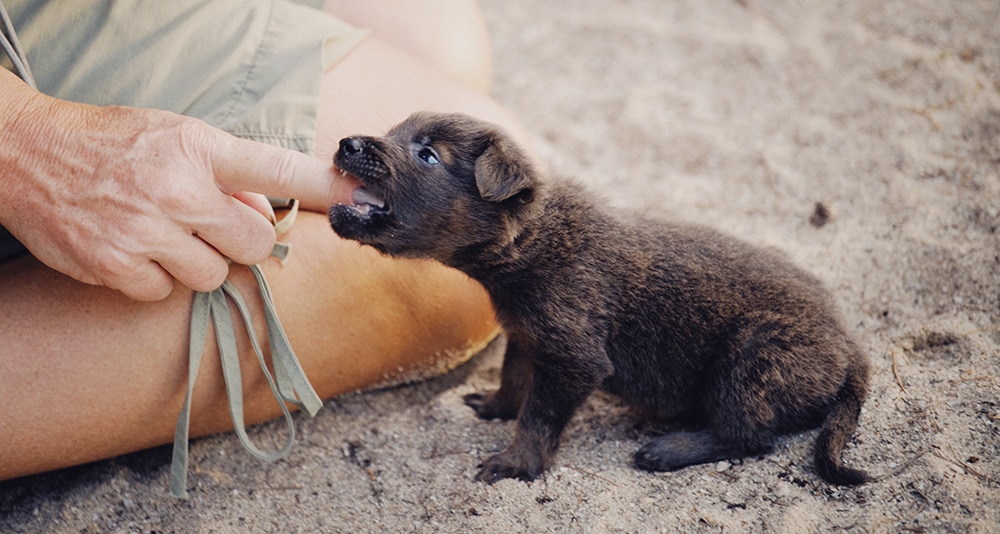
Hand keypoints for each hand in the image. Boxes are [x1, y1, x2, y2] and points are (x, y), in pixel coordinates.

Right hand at [0, 71, 351, 299]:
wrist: (26, 154)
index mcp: (198, 149)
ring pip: (213, 275)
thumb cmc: (116, 144)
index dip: (325, 187)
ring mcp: (145, 231)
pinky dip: (156, 279)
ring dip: (198, 261)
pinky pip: (166, 293)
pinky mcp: (115, 266)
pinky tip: (134, 250)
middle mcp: (177, 190)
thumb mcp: (178, 137)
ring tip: (164, 233)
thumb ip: (230, 175)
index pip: (277, 170)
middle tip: (207, 222)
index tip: (363, 198)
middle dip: (240, 239)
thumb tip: (267, 214)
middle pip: (254, 243)